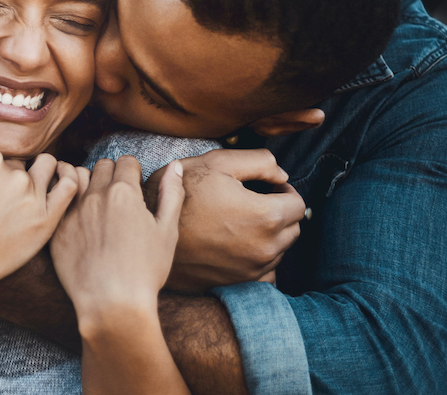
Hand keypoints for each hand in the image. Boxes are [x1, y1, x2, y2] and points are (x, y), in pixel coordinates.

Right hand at [0, 127, 77, 298]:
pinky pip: (69, 187)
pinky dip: (68, 178)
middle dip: (11, 177)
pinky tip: (60, 184)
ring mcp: (31, 197)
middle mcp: (12, 174)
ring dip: (40, 174)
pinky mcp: (46, 220)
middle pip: (21, 164)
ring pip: (47, 169)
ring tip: (27, 193)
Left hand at [52, 156, 184, 323]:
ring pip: (76, 177)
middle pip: (101, 166)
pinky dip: (68, 203)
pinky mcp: (57, 229)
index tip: (135, 185)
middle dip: (111, 174)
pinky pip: (59, 202)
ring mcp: (72, 212)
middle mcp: (95, 196)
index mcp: (125, 193)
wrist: (112, 304)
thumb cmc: (145, 270)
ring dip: (86, 183)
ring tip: (96, 201)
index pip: (126, 162)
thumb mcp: (167, 231)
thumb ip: (172, 194)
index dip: (133, 171)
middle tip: (118, 196)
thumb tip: (176, 166)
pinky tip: (79, 220)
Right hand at [163, 149, 304, 291]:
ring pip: (279, 250)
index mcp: (266, 216)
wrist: (148, 233)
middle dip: (279, 212)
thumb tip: (282, 175)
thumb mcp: (216, 163)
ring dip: (269, 235)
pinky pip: (265, 273)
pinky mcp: (239, 284)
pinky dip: (258, 260)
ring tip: (238, 222)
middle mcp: (266, 248)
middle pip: (293, 228)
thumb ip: (259, 162)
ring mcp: (252, 270)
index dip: (283, 190)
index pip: (298, 203)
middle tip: (251, 202)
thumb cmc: (181, 196)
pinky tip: (236, 246)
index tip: (265, 187)